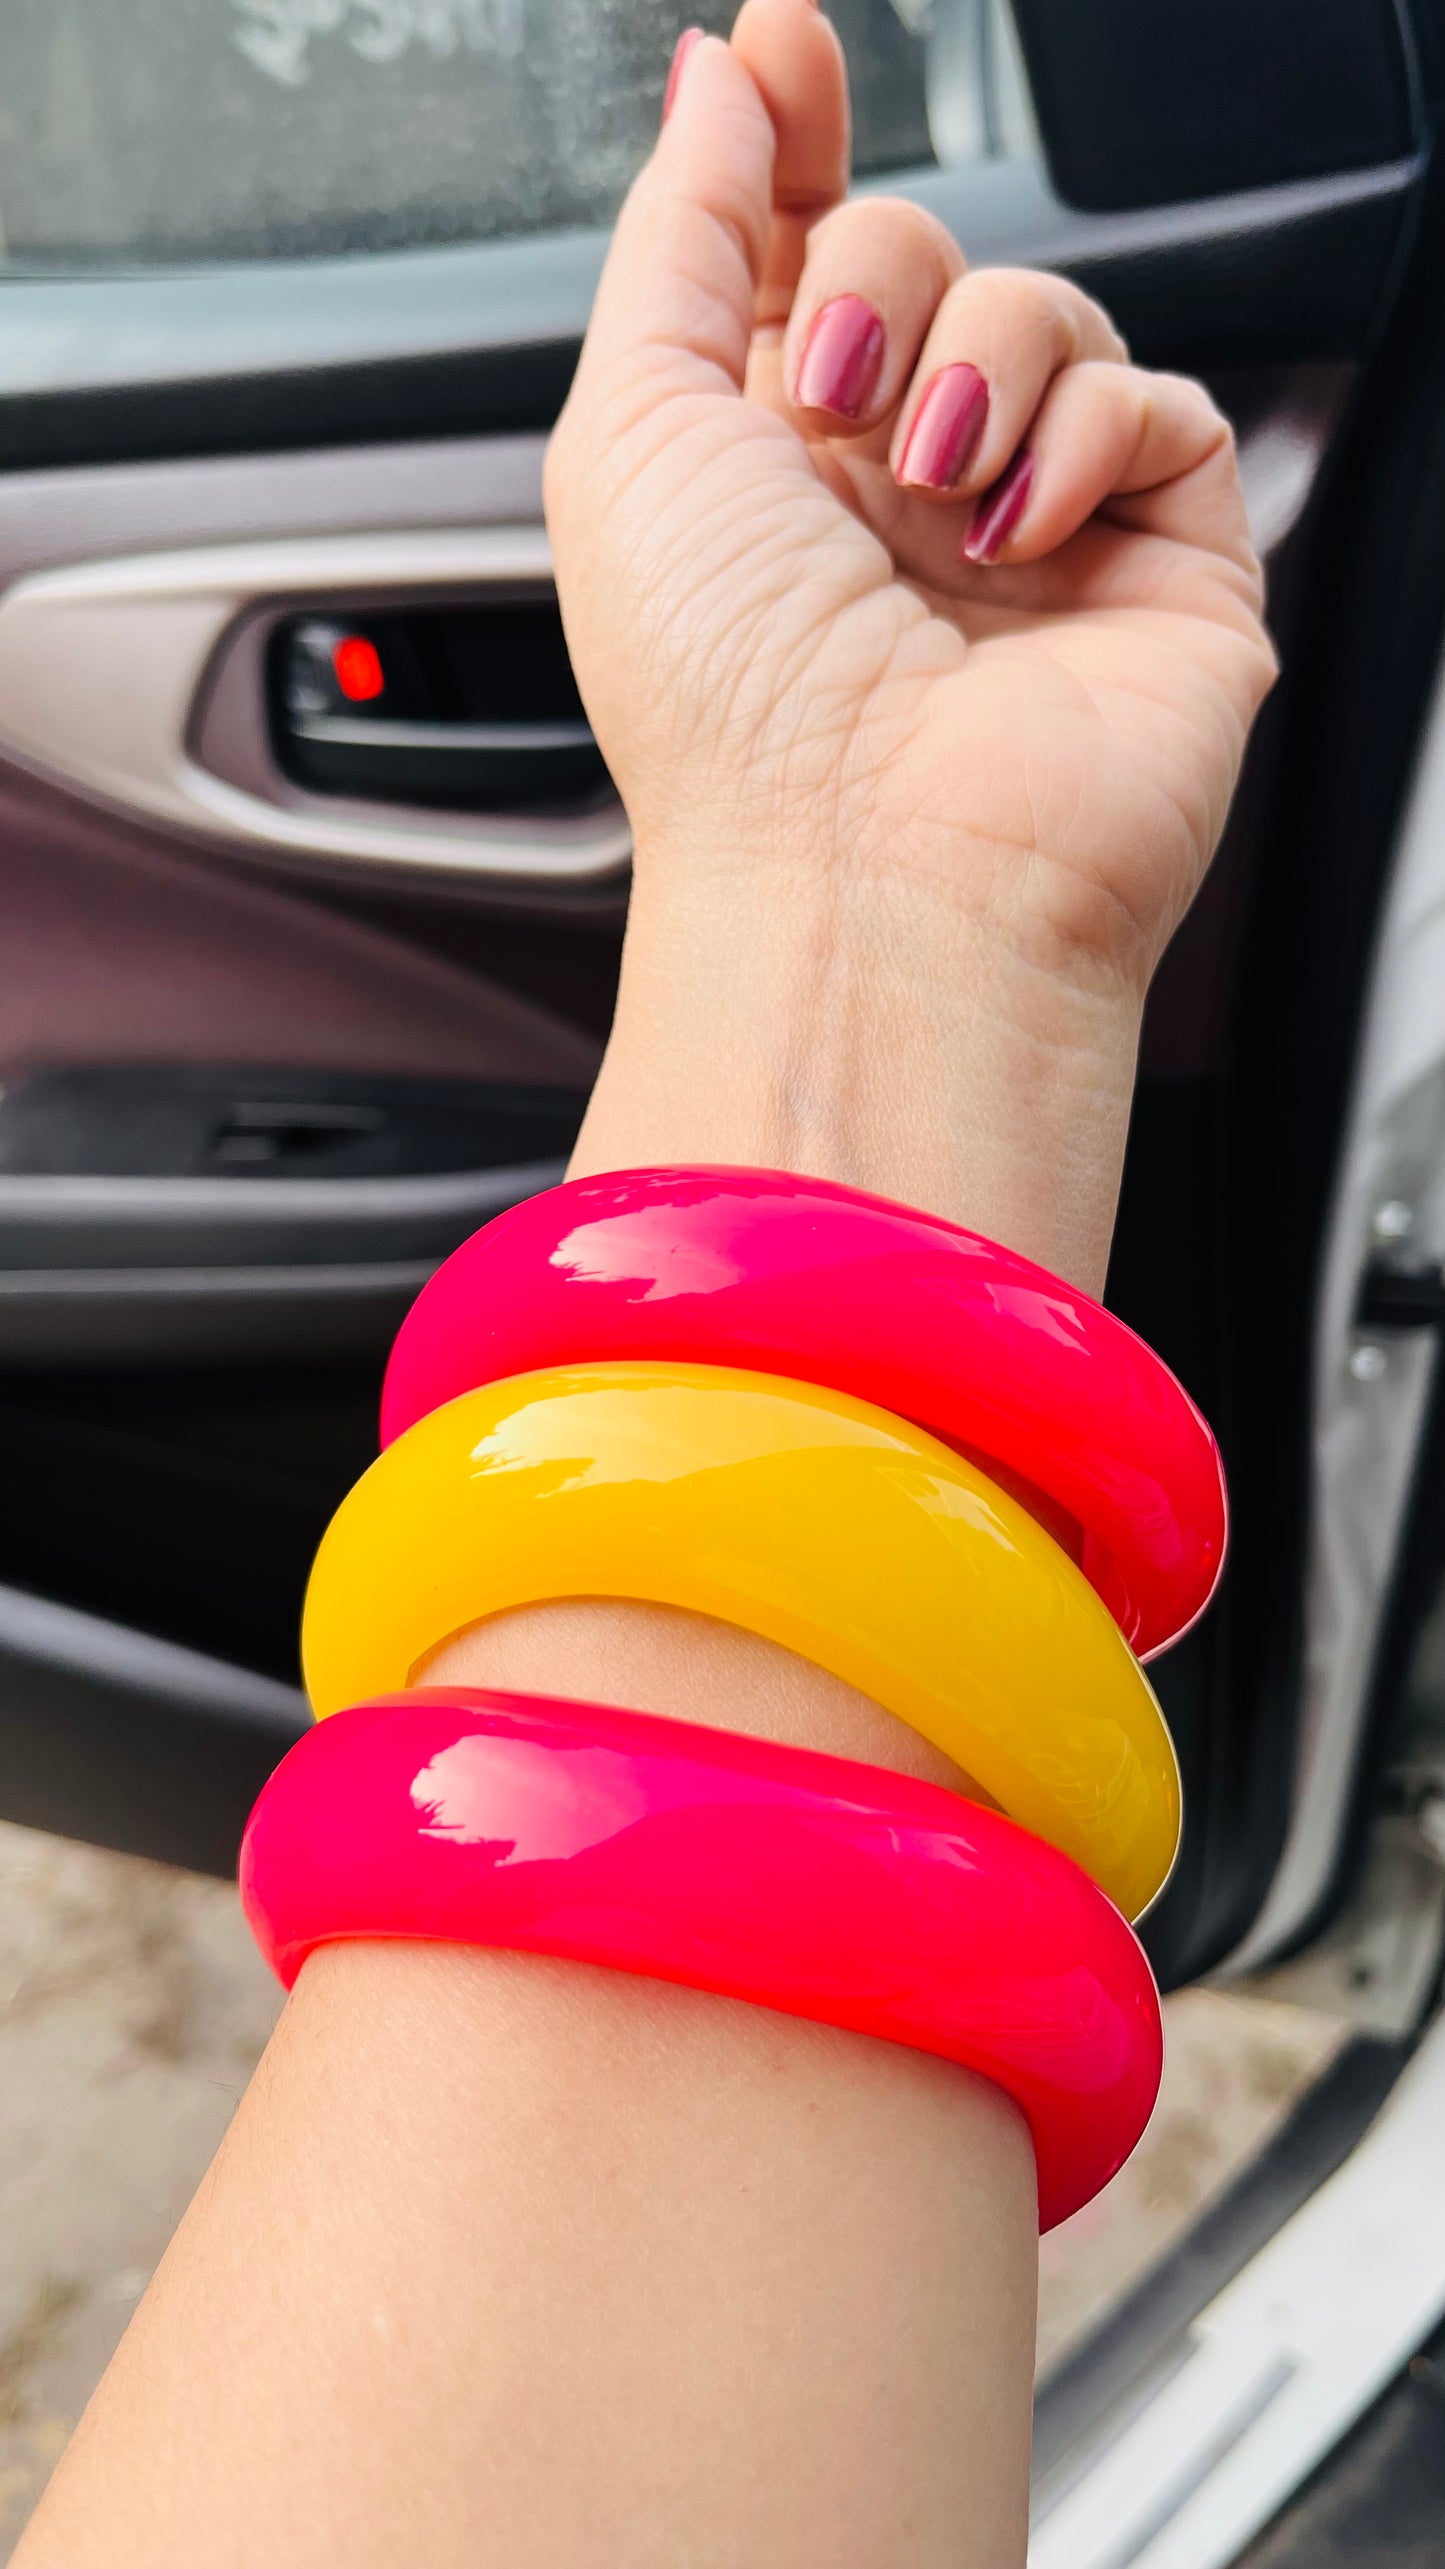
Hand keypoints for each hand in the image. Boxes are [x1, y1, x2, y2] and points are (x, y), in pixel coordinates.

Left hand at [546, 0, 1275, 1287]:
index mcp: (758, 467)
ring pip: (1042, 306)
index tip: (787, 50)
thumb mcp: (627, 428)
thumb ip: (678, 231)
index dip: (793, 140)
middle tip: (836, 391)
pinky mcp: (1156, 567)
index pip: (791, 251)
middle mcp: (892, 495)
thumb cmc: (725, 709)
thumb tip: (721, 80)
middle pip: (916, 250)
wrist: (865, 873)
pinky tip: (1022, 525)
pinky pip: (1159, 398)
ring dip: (974, 362)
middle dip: (872, 273)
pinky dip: (1089, 434)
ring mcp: (1027, 530)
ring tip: (930, 488)